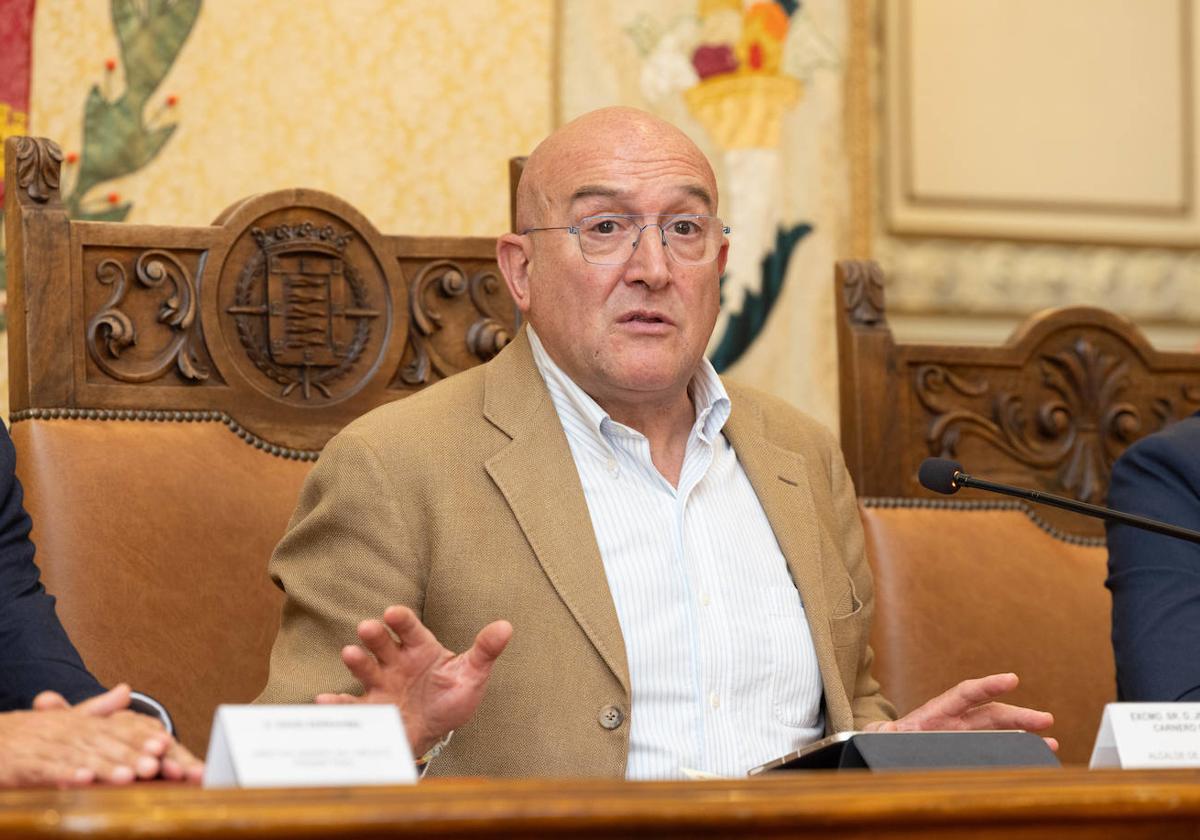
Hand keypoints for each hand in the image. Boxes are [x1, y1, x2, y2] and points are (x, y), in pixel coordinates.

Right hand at [0, 684, 180, 787]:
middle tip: (155, 764)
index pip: (114, 731)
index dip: (139, 739)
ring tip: (128, 776)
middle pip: (102, 745)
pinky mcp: (22, 764)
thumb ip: (98, 709)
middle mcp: (64, 733)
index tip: (164, 744)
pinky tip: (82, 781)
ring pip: (79, 758)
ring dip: (104, 767)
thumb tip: (126, 689)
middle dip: (130, 755)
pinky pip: (46, 770)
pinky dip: (64, 775)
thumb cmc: (29, 733)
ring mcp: (44, 747)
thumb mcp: (65, 719)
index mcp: (78, 724)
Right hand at [315, 605, 511, 755]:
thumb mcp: (472, 675)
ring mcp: (381, 684)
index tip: (394, 613)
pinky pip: (351, 705)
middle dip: (375, 635)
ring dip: (357, 661)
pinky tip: (324, 700)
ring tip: (350, 654)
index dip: (401, 620)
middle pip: (383, 643)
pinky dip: (337, 703)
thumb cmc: (451, 698)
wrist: (433, 732)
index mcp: (420, 649)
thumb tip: (506, 626)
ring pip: (366, 668)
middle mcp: (396, 662)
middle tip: (368, 628)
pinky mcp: (370, 709)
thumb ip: (485, 651)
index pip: (410, 628)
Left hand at [864, 673, 1058, 750]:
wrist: (883, 751)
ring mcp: (963, 737)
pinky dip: (1015, 752)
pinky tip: (1035, 758)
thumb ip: (883, 733)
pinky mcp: (967, 751)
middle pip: (991, 714)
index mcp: (934, 713)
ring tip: (1052, 743)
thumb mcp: (879, 736)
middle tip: (1046, 719)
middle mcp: (954, 722)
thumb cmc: (884, 741)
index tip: (1011, 680)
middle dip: (1019, 716)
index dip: (988, 686)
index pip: (965, 694)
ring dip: (1025, 736)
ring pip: (999, 733)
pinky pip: (995, 750)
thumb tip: (885, 731)